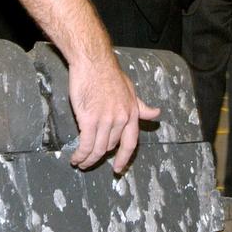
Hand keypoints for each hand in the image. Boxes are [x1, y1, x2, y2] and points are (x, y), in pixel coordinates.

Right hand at [67, 55, 160, 172]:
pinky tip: (75, 158)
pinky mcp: (89, 120)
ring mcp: (106, 120)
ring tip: (80, 163)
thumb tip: (156, 114)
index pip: (131, 143)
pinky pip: (86, 144)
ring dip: (88, 159)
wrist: (93, 63)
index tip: (119, 168)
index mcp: (132, 113)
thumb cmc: (110, 74)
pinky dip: (80, 155)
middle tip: (90, 160)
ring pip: (98, 149)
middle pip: (111, 146)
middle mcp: (121, 119)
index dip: (124, 158)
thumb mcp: (130, 90)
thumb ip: (140, 106)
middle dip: (100, 156)